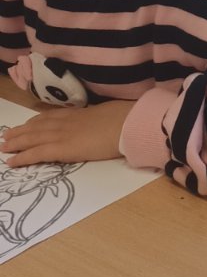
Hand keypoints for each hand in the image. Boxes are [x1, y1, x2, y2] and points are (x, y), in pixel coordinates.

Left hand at [1, 100, 135, 166]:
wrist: (125, 124)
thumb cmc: (124, 119)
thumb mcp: (110, 114)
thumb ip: (101, 119)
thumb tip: (106, 122)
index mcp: (77, 114)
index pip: (51, 116)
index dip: (35, 121)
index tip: (27, 124)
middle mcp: (65, 122)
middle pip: (36, 127)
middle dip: (20, 132)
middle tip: (6, 135)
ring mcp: (61, 135)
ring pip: (31, 139)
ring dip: (15, 143)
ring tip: (4, 147)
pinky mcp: (61, 149)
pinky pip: (36, 154)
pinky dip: (22, 158)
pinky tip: (11, 162)